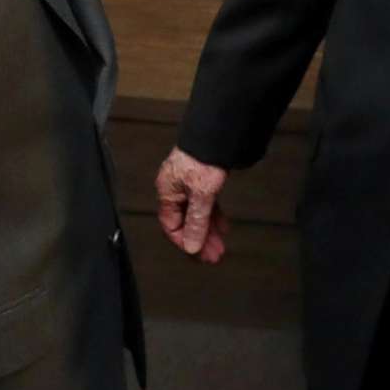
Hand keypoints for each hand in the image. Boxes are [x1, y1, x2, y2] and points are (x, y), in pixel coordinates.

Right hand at [155, 148, 230, 263]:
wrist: (216, 134)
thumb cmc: (203, 158)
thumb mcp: (201, 195)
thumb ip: (196, 222)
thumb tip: (191, 245)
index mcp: (168, 192)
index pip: (171, 226)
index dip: (184, 241)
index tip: (197, 253)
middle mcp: (175, 189)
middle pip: (185, 222)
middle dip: (199, 239)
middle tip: (213, 255)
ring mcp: (188, 184)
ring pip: (196, 214)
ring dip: (208, 230)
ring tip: (219, 245)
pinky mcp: (201, 179)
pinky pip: (204, 203)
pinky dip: (213, 216)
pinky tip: (222, 226)